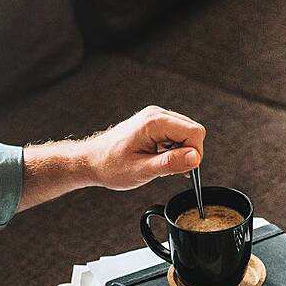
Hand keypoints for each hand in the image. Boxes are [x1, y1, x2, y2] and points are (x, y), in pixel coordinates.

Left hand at [82, 105, 205, 190]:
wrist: (90, 160)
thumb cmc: (110, 165)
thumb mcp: (142, 170)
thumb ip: (170, 163)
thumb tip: (195, 158)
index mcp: (154, 122)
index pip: (194, 132)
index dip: (194, 154)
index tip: (183, 170)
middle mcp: (156, 114)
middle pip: (193, 131)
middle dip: (188, 153)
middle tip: (171, 170)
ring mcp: (155, 117)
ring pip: (186, 133)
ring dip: (180, 152)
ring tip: (161, 165)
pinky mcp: (154, 123)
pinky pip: (176, 134)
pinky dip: (174, 149)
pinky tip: (160, 159)